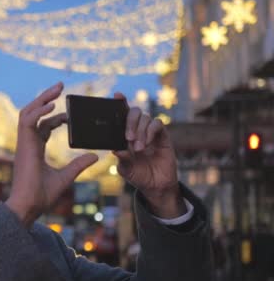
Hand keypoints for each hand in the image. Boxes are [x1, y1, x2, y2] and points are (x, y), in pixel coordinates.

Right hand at [6, 83, 98, 226]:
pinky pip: (28, 120)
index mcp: (35, 149)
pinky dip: (39, 110)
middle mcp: (28, 143)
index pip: (42, 126)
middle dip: (46, 98)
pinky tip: (53, 105)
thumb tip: (95, 156)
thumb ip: (78, 164)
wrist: (29, 206)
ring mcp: (24, 143)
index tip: (69, 115)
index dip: (54, 117)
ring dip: (42, 98)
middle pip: (33, 113)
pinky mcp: (24, 144)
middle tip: (61, 86)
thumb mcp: (66, 177)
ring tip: (57, 88)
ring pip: (28, 112)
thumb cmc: (42, 195)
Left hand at [113, 92, 183, 218]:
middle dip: (129, 122)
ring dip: (140, 131)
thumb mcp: (126, 169)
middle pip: (134, 112)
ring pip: (145, 118)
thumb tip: (116, 149)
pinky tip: (147, 143)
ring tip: (138, 148)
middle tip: (128, 137)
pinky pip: (157, 124)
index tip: (117, 95)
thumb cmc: (138, 175)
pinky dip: (151, 131)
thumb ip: (122, 159)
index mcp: (124, 134)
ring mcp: (150, 132)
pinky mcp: (163, 136)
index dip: (120, 103)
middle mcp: (137, 130)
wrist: (155, 186)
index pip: (122, 114)